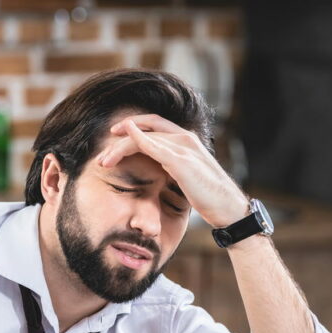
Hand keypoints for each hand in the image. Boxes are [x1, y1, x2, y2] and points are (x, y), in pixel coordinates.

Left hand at [101, 114, 249, 227]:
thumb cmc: (210, 197)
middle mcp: (185, 138)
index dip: (134, 126)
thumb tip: (156, 173)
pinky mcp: (182, 161)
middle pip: (147, 128)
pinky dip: (137, 140)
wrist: (228, 208)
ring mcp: (184, 147)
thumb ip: (172, 168)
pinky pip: (154, 146)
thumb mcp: (187, 178)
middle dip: (121, 138)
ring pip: (146, 137)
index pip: (155, 124)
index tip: (115, 136)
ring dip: (121, 146)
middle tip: (102, 155)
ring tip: (104, 160)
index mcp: (187, 140)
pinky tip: (123, 139)